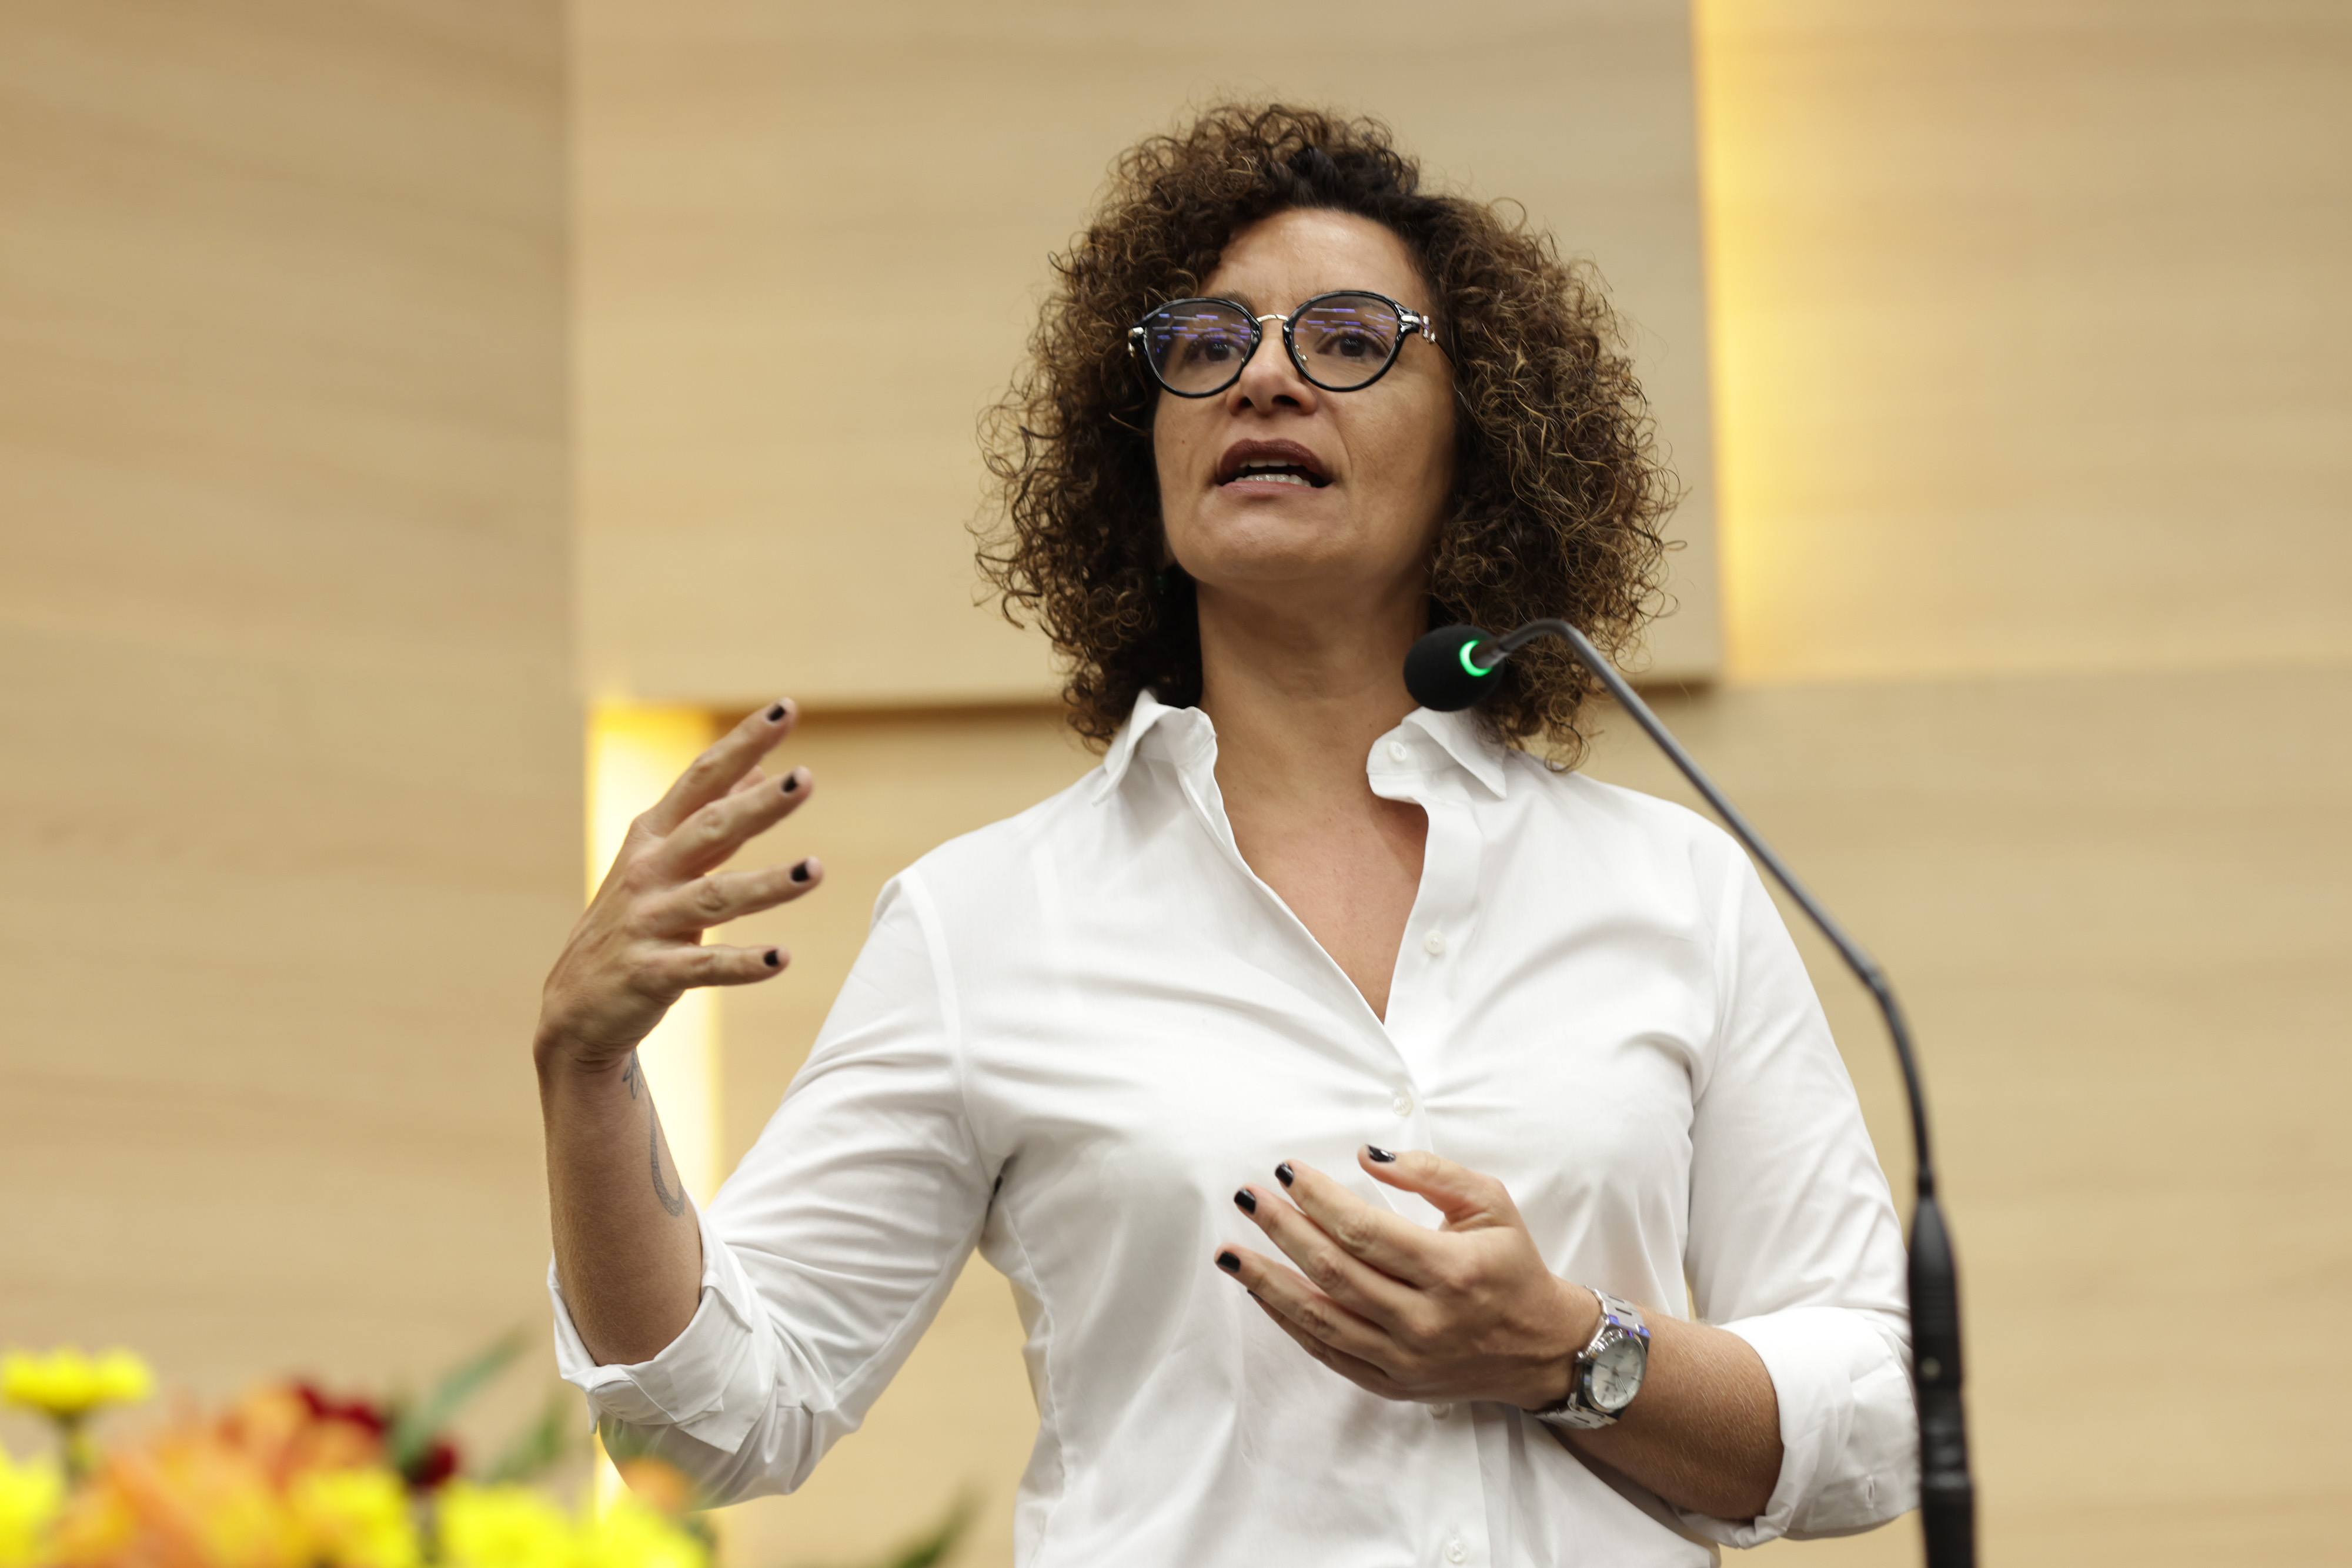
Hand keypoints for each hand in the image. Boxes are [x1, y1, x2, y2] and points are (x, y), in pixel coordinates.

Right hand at [534, 701, 824, 1072]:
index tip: (785, 708)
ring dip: (768, 884)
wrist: (577, 1009)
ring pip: (715, 897)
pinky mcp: (650, 974)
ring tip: (816, 869)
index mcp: (653, 837)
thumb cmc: (633, 924)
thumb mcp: (664, 862)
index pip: (702, 779)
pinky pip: (704, 967)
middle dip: (758, 803)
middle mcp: (648, 871)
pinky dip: (743, 964)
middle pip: (710, 828)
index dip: (743, 744)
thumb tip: (759, 766)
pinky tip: (782, 958)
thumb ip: (712, 818)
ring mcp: (647, 922)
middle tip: (805, 778)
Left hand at [1217, 1147, 1600, 1409]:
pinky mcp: (1392, 1383)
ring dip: (1267, 1282)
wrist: (1541, 1347)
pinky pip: (1328, 1352)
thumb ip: (1431, 1173)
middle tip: (1246, 1198)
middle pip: (1334, 1270)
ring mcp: (1405, 1358)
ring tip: (1229, 1252)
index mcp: (1451, 1269)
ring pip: (1320, 1318)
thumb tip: (1367, 1156)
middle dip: (1282, 1230)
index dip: (1319, 1199)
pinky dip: (1289, 1322)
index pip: (1365, 1230)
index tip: (1286, 1171)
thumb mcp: (1490, 1203)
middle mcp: (1424, 1319)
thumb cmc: (1511, 1266)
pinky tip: (1261, 1292)